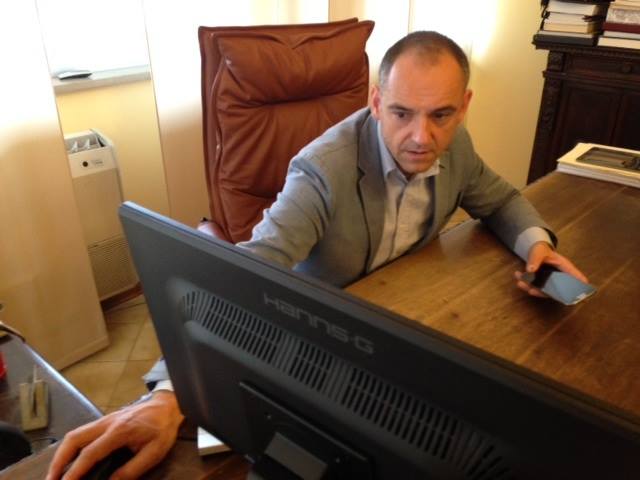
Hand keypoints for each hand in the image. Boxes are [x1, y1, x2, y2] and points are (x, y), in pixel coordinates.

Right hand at [46, 390, 183, 479]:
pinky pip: (81, 433)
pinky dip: (70, 448)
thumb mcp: (154, 452)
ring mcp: (104, 420)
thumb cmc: (162, 428)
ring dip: (61, 455)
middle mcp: (106, 423)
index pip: (90, 453)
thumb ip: (132, 470)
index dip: (75, 472)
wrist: (168, 405)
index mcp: (119, 431)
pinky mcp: (105, 420)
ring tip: (56, 474)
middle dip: (58, 462)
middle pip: (73, 439)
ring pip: (74, 434)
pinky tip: (69, 460)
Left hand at [514, 241, 588, 297]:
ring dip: (531, 288)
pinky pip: (536, 287)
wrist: (534, 250)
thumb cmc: (541, 249)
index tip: (579, 295)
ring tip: (520, 283)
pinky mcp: (542, 283)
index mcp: (565, 267)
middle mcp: (559, 276)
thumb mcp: (539, 251)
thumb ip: (535, 259)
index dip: (579, 285)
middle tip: (531, 291)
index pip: (576, 277)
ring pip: (544, 290)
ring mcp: (551, 281)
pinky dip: (527, 285)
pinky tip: (518, 279)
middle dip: (543, 292)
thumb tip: (530, 270)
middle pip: (557, 289)